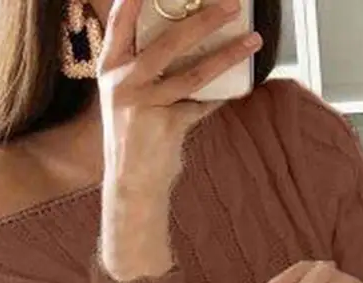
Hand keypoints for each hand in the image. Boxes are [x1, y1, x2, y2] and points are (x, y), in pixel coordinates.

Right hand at [96, 0, 262, 278]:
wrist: (130, 185)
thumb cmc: (133, 138)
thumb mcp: (128, 99)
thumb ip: (146, 71)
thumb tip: (185, 41)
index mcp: (110, 70)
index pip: (119, 25)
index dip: (132, 1)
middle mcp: (124, 83)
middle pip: (168, 42)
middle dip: (203, 19)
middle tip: (229, 4)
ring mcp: (144, 105)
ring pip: (194, 73)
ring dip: (227, 55)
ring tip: (252, 41)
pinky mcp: (167, 126)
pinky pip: (202, 106)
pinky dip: (221, 97)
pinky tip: (238, 87)